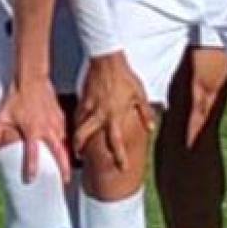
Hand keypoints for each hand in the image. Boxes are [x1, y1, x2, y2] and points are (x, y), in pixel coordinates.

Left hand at [0, 76, 70, 183]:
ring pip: (65, 143)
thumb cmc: (17, 96)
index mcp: (32, 131)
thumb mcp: (2, 114)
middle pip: (59, 153)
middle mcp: (46, 129)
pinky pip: (65, 132)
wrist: (31, 78)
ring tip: (68, 167)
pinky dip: (66, 141)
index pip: (32, 154)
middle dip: (62, 168)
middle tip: (64, 180)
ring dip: (67, 156)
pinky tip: (66, 146)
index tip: (31, 179)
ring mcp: (55, 122)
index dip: (31, 168)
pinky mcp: (60, 116)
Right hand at [72, 52, 154, 171]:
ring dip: (76, 137)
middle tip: (81, 157)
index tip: (121, 168)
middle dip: (80, 149)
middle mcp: (98, 115)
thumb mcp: (139, 95)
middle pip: (83, 137)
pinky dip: (76, 121)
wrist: (107, 59)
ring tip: (76, 144)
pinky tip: (77, 124)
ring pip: (77, 127)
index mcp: (114, 116)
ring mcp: (88, 107)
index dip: (119, 157)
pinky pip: (77, 114)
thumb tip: (150, 127)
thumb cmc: (124, 76)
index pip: (115, 143)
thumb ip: (145, 113)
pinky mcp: (82, 98)